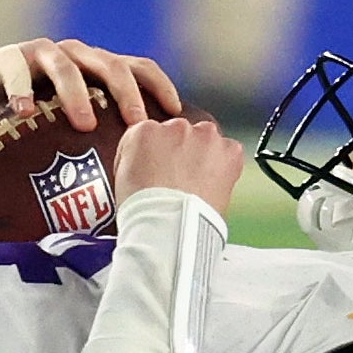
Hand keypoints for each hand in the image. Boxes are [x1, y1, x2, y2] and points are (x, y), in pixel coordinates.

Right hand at [0, 38, 181, 131]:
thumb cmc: (38, 111)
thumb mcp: (76, 117)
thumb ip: (104, 132)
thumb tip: (142, 174)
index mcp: (99, 66)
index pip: (139, 68)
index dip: (159, 86)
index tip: (175, 112)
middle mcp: (77, 55)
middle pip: (110, 65)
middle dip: (126, 93)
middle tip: (135, 123)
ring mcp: (44, 55)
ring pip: (67, 68)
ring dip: (78, 95)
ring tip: (84, 124)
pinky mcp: (10, 60)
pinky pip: (18, 74)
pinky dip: (22, 92)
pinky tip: (25, 113)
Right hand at [111, 118, 242, 216]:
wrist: (169, 225)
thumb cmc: (142, 210)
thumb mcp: (121, 178)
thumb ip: (136, 158)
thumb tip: (146, 161)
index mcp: (144, 131)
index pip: (152, 135)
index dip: (155, 156)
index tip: (158, 171)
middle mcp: (175, 127)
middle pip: (180, 134)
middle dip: (180, 154)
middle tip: (178, 182)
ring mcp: (204, 137)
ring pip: (206, 140)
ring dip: (203, 157)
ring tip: (198, 186)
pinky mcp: (228, 150)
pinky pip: (230, 152)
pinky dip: (226, 166)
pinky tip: (214, 185)